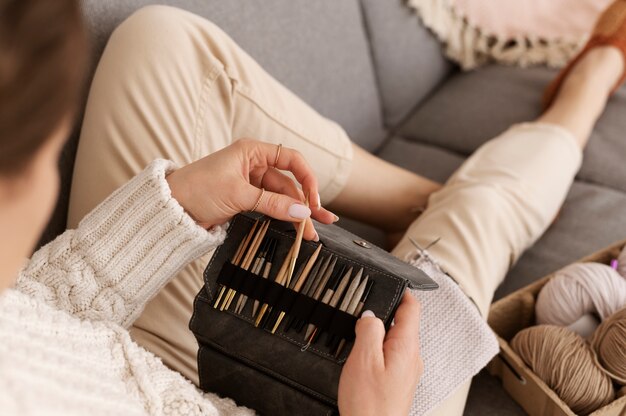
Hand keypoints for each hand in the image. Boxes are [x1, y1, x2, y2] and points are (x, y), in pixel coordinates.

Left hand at [165, 139, 336, 239]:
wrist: (170, 209)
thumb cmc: (197, 189)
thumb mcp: (238, 195)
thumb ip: (272, 203)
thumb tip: (301, 212)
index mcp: (251, 151)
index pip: (290, 159)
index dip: (307, 178)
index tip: (314, 200)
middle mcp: (254, 164)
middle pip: (289, 183)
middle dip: (304, 204)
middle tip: (319, 224)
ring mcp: (250, 183)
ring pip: (282, 198)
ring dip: (296, 214)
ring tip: (310, 234)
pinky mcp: (245, 200)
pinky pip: (271, 206)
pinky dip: (282, 217)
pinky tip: (295, 227)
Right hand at [338, 292, 422, 415]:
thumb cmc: (369, 404)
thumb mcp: (363, 358)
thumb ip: (369, 330)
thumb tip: (370, 315)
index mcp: (407, 347)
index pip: (412, 308)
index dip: (402, 292)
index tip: (391, 283)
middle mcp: (412, 358)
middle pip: (403, 323)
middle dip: (384, 313)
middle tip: (363, 310)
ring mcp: (407, 371)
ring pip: (395, 340)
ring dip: (378, 333)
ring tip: (359, 334)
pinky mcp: (399, 382)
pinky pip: (390, 356)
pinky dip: (377, 350)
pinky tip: (363, 358)